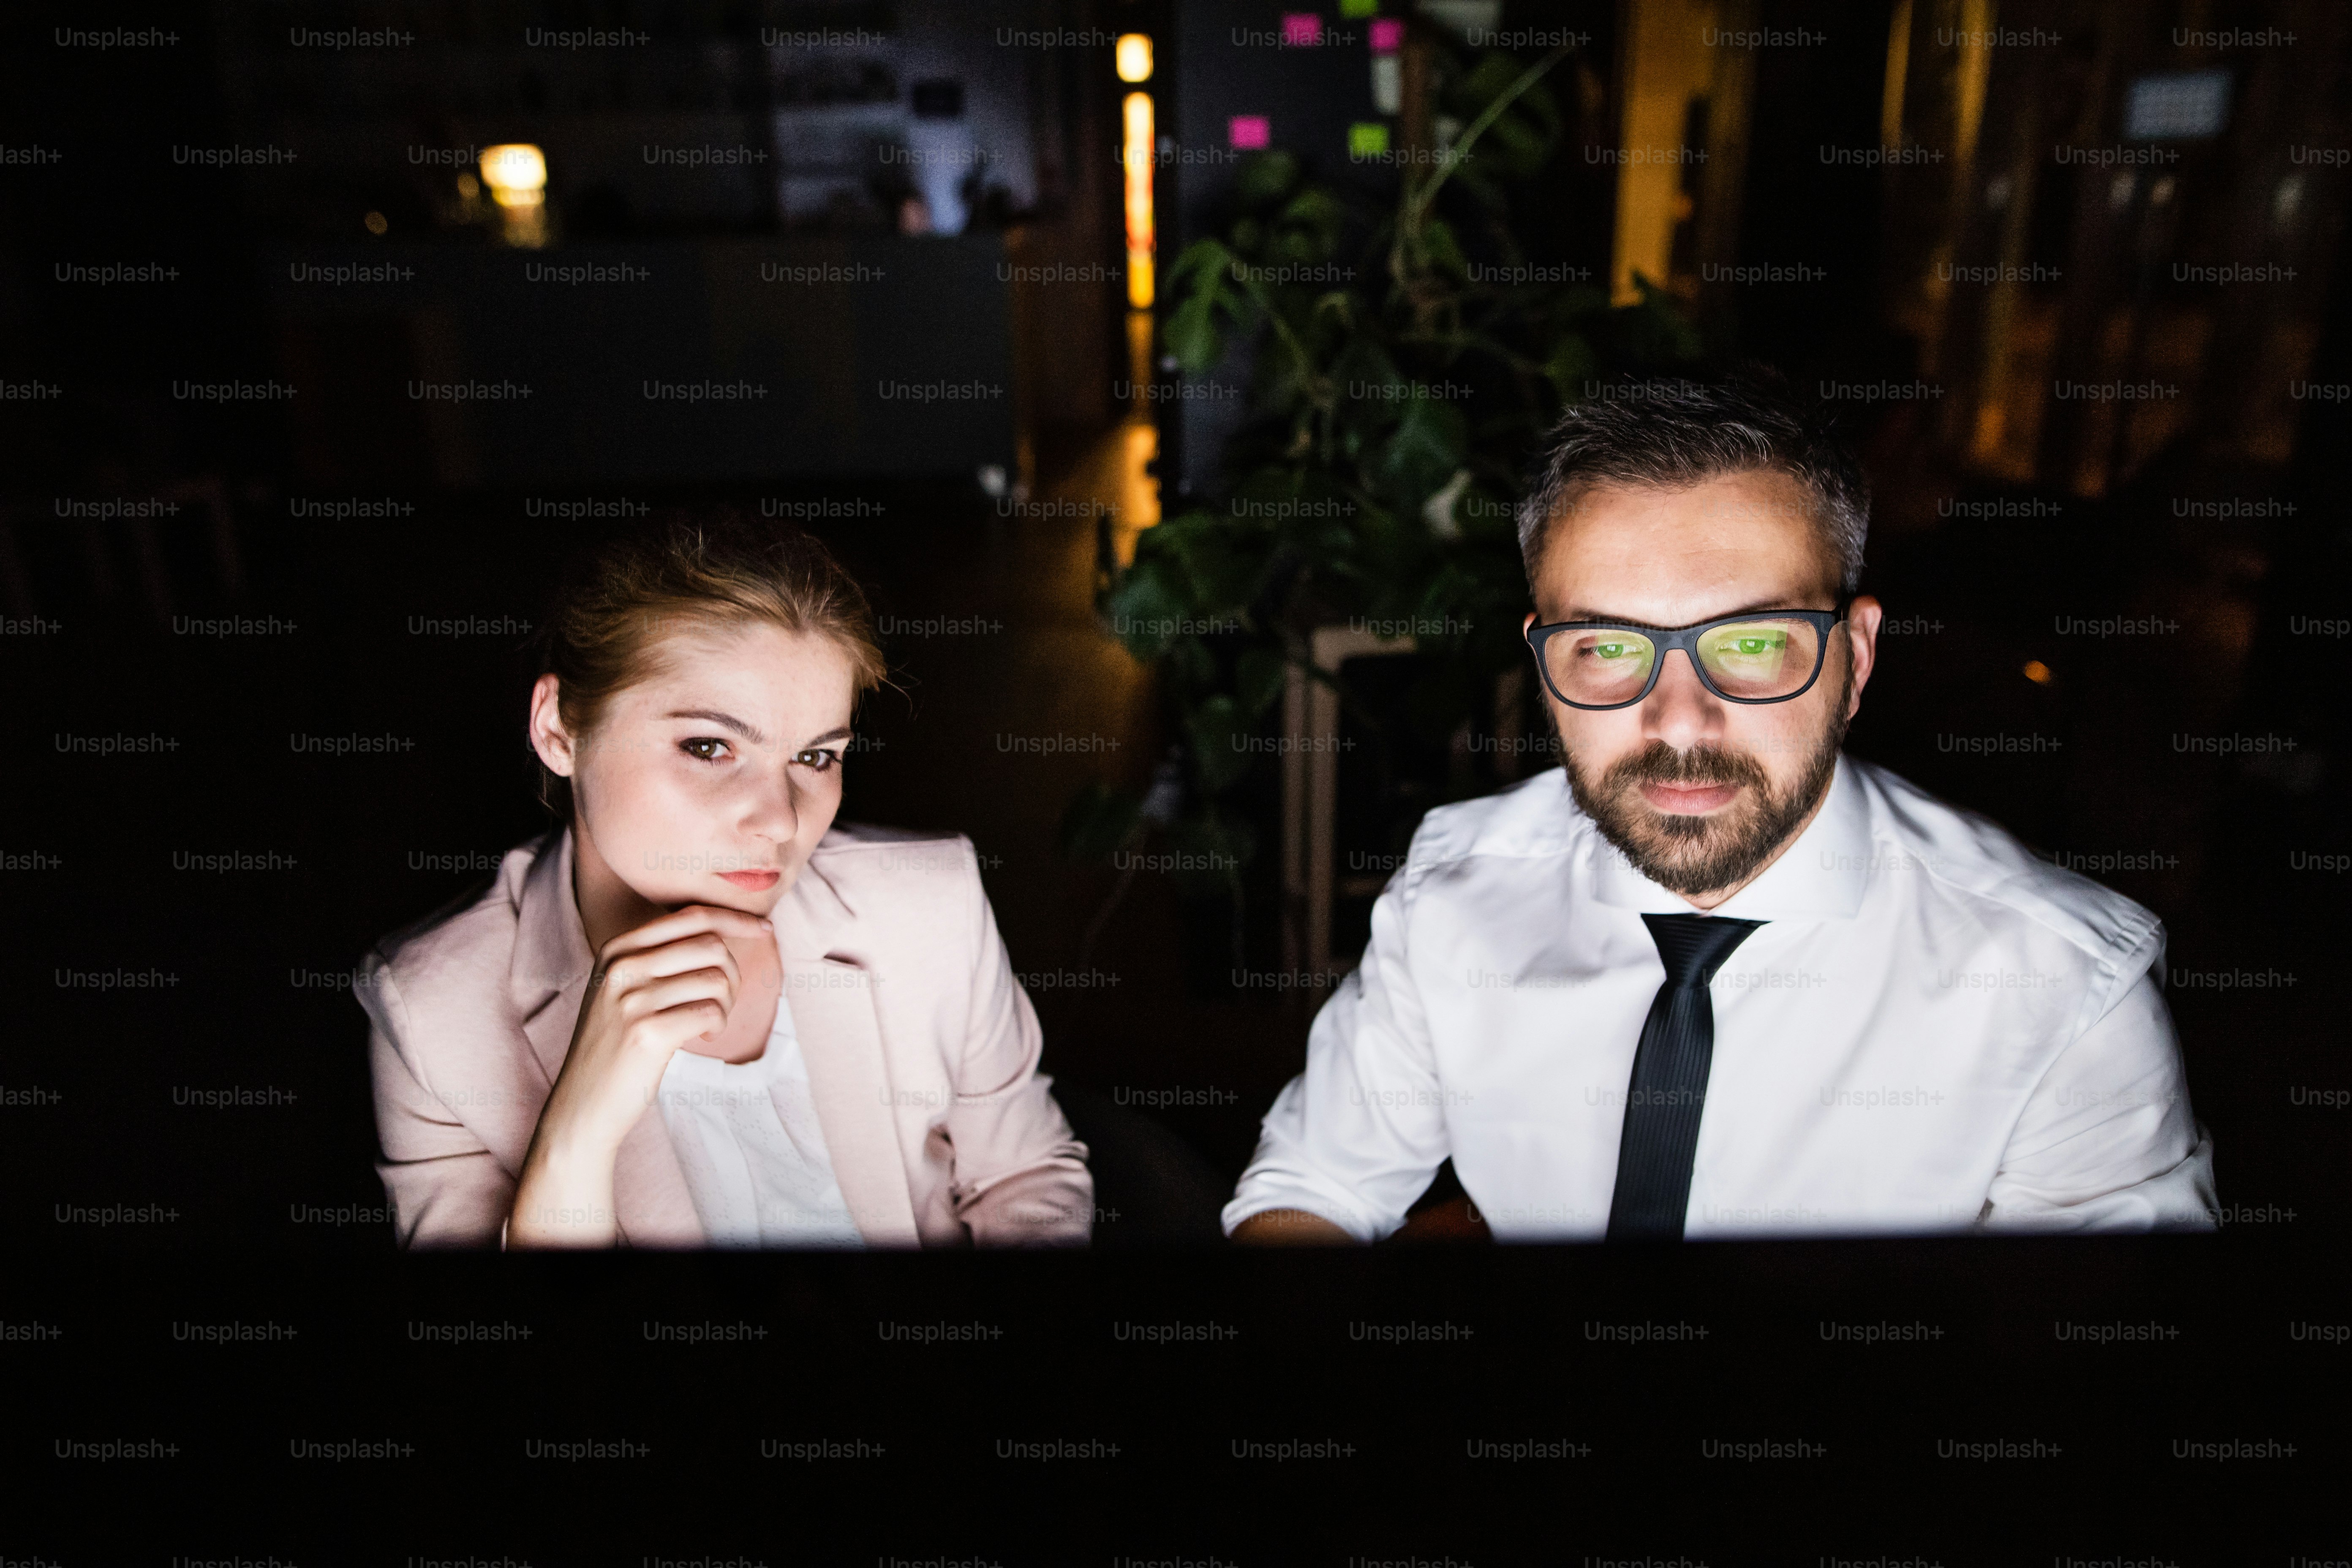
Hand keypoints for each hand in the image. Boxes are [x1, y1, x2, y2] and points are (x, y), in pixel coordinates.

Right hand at [507, 904, 772, 1246]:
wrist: (582, 1105)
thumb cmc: (617, 1047)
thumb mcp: (626, 990)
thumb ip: (662, 958)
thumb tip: (725, 931)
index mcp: (617, 948)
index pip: (692, 916)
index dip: (736, 919)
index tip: (765, 929)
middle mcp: (621, 966)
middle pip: (711, 945)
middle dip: (732, 974)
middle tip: (720, 1004)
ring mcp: (631, 998)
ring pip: (716, 980)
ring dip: (725, 1006)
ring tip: (707, 1025)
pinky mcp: (646, 1033)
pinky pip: (711, 1012)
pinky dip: (718, 1026)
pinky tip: (703, 1040)